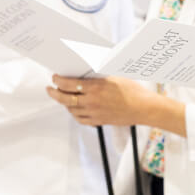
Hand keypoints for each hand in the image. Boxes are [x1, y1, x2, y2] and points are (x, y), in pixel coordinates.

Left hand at [47, 75, 184, 132]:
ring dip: (64, 102)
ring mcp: (94, 113)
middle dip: (54, 93)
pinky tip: (74, 109)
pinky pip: (80, 119)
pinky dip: (74, 113)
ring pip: (71, 109)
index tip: (55, 77)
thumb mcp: (115, 77)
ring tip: (63, 97)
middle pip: (64, 98)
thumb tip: (85, 72)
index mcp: (96, 87)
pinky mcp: (98, 121)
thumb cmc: (133, 91)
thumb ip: (98, 77)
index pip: (68, 84)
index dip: (58, 80)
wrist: (145, 108)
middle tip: (50, 89)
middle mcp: (92, 101)